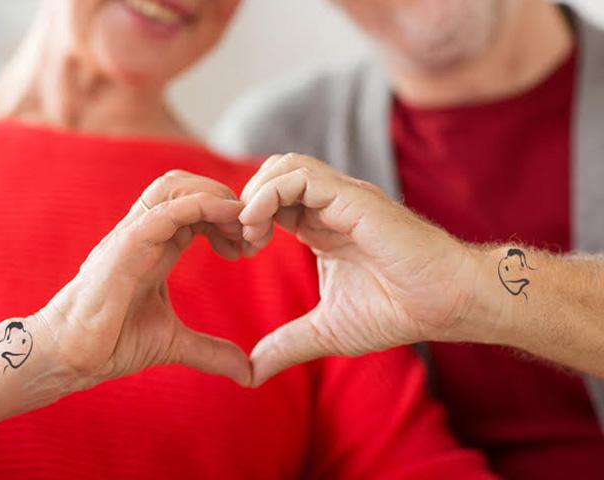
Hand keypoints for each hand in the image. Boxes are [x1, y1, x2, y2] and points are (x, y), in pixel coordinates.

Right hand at [31, 171, 251, 395]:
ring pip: (175, 186)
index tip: (250, 246)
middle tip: (252, 233)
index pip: (193, 207)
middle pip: (186, 185)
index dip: (227, 216)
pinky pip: (166, 210)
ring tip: (242, 227)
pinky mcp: (125, 247)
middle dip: (225, 199)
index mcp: (155, 246)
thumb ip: (210, 351)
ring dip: (217, 197)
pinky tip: (229, 222)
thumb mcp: (173, 343)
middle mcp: (144, 233)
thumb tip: (247, 373)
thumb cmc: (110, 342)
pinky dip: (203, 206)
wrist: (68, 357)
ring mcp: (132, 235)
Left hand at [240, 154, 482, 385]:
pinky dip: (270, 193)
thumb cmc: (397, 311)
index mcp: (320, 226)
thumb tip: (251, 373)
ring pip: (284, 166)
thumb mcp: (326, 331)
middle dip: (246, 201)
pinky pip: (301, 177)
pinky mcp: (354, 198)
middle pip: (273, 174)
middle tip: (240, 241)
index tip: (239, 252)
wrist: (447, 304)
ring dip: (256, 194)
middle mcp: (329, 205)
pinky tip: (260, 226)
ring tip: (250, 232)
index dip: (248, 219)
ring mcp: (343, 197)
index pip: (272, 200)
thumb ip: (286, 345)